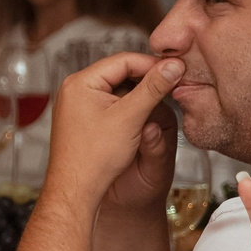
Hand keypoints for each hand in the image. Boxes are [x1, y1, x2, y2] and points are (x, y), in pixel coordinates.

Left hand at [47, 50, 181, 213]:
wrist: (75, 189)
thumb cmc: (94, 158)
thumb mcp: (130, 117)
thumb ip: (153, 88)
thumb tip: (172, 65)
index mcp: (80, 83)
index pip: (124, 60)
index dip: (153, 64)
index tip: (176, 70)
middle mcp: (74, 89)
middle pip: (120, 72)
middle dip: (147, 78)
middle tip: (173, 83)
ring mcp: (76, 104)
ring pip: (116, 88)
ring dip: (139, 93)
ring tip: (161, 100)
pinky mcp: (81, 118)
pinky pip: (109, 103)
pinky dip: (128, 106)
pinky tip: (143, 115)